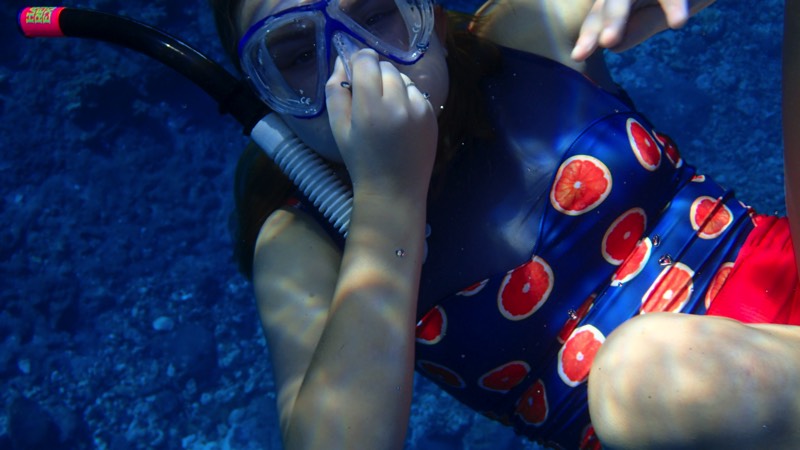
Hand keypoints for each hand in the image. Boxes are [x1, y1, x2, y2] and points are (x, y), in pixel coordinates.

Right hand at [325, 50, 437, 196]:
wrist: (394, 191)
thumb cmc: (361, 162)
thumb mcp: (338, 129)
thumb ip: (335, 91)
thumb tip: (342, 61)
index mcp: (370, 107)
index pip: (367, 60)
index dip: (359, 61)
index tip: (356, 71)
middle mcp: (397, 103)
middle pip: (386, 66)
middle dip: (375, 74)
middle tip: (368, 96)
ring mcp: (419, 109)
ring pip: (403, 78)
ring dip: (392, 85)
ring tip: (385, 110)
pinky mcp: (432, 115)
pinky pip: (417, 93)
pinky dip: (407, 98)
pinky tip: (400, 119)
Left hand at [571, 0, 714, 60]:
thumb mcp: (653, 14)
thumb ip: (635, 29)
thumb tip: (614, 46)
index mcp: (615, 0)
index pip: (597, 18)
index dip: (588, 36)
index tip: (578, 56)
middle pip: (609, 5)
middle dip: (600, 25)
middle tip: (597, 45)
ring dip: (617, 18)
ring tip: (609, 42)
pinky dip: (675, 6)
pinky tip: (679, 22)